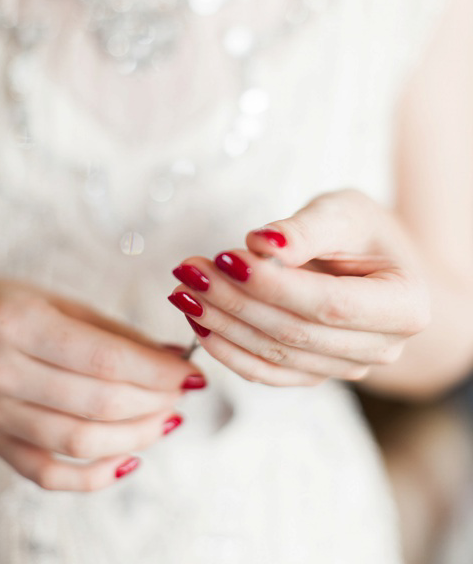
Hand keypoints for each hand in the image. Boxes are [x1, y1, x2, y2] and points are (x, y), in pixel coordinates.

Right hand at [0, 280, 204, 490]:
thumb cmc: (14, 307)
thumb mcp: (61, 303)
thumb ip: (117, 335)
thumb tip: (175, 360)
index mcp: (16, 323)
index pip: (104, 360)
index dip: (158, 372)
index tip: (192, 374)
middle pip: (97, 404)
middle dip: (154, 403)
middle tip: (181, 395)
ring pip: (79, 443)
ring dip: (136, 437)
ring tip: (164, 420)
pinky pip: (49, 475)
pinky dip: (96, 477)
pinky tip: (129, 458)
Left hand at [168, 190, 430, 385]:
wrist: (368, 261)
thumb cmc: (359, 232)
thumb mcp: (342, 212)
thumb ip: (305, 229)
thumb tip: (261, 244)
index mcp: (405, 307)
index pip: (328, 305)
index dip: (272, 285)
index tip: (224, 257)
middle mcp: (381, 348)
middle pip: (295, 334)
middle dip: (235, 301)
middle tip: (189, 270)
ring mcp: (346, 368)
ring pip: (274, 356)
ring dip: (221, 324)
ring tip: (182, 290)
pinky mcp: (312, 374)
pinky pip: (265, 372)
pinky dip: (225, 349)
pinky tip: (194, 320)